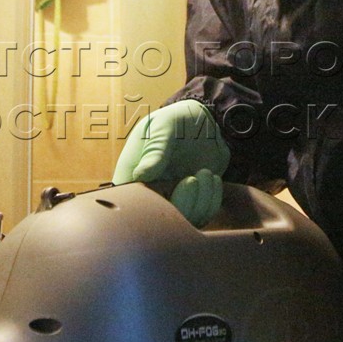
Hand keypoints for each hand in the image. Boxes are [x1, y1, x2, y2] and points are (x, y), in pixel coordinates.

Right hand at [113, 100, 230, 225]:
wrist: (202, 120)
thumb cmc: (175, 120)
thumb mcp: (162, 129)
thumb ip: (154, 151)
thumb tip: (140, 175)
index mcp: (134, 175)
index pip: (130, 203)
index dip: (146, 208)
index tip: (167, 189)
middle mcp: (152, 192)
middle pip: (160, 220)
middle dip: (181, 204)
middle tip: (191, 179)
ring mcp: (174, 199)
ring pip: (184, 220)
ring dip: (200, 201)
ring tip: (204, 173)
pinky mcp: (194, 201)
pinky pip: (202, 215)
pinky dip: (211, 200)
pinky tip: (212, 178)